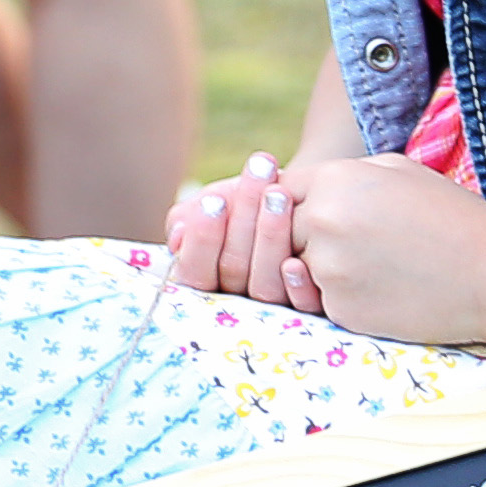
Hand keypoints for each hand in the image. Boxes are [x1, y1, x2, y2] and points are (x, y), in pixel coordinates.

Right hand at [159, 154, 320, 312]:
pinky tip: (297, 259)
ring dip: (271, 238)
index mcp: (205, 278)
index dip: (202, 239)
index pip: (193, 272)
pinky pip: (301, 307)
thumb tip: (178, 238)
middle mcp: (236, 300)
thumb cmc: (250, 202)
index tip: (215, 201)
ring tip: (280, 193)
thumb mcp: (218, 201)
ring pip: (264, 287)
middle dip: (244, 218)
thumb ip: (190, 215)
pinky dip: (298, 285)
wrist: (300, 200)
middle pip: (232, 271)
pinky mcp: (307, 311)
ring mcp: (272, 308)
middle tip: (258, 175)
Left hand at [266, 149, 485, 345]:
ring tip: (376, 264)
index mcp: (335, 180)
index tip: (313, 214)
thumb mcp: (396, 170)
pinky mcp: (341, 310)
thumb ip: (339, 174)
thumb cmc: (450, 217)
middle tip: (350, 244)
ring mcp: (329, 269)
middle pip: (277, 232)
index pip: (275, 191)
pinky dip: (344, 298)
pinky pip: (321, 302)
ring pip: (296, 269)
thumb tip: (288, 184)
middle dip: (299, 239)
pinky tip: (386, 290)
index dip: (288, 204)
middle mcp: (323, 222)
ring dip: (320, 270)